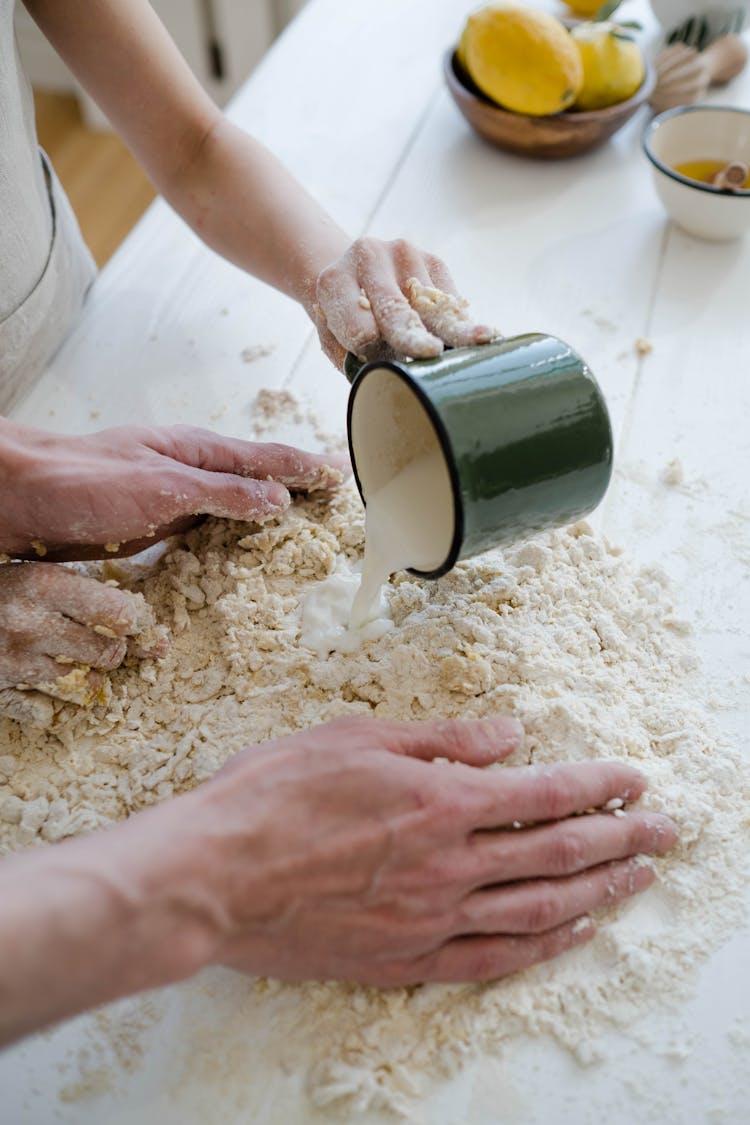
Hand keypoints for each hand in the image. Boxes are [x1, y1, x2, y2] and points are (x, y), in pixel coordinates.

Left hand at [0, 420, 347, 560]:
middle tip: (332, 498)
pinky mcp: (147, 521)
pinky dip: (231, 533)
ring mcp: (167, 495)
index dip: (307, 469)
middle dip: (295, 486)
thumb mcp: (161, 488)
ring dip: (266, 510)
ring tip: (298, 521)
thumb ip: (222, 492)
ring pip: (231, 502)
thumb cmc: (82, 484)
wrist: (15, 496)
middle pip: (254, 477)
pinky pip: (204, 525)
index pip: (267, 459)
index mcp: (196, 451)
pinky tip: (235, 546)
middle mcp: (186, 470)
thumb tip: (279, 498)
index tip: (343, 477)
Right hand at [0, 563, 164, 722]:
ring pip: (82, 686)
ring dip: (84, 676)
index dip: (131, 620)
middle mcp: (29, 626)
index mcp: (43, 586)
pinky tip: (39, 683)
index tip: (125, 622)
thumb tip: (152, 635)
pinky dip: (50, 704)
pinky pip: (46, 713)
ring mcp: (13, 664)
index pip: (118, 612)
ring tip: (65, 658)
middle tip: (97, 642)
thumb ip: (91, 596)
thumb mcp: (40, 576)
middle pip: (107, 653)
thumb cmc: (1, 591)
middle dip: (112, 650)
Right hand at [165, 716, 676, 985]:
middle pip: (559, 852)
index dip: (598, 785)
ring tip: (638, 879)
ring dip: (599, 892)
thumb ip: (442, 738)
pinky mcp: (405, 959)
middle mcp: (449, 864)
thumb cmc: (273, 795)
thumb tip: (508, 734)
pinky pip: (493, 959)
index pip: (544, 792)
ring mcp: (430, 918)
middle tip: (665, 831)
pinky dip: (543, 947)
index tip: (634, 780)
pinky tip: (574, 934)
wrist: (212, 875)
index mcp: (439, 801)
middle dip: (621, 838)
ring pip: (539, 909)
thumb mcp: (357, 737)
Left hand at [312, 238, 497, 367]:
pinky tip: (481, 336)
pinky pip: (450, 299)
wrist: (352, 272)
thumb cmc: (345, 320)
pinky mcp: (433, 260)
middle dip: (412, 335)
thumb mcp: (334, 339)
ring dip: (454, 329)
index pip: (358, 327)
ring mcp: (404, 254)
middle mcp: (368, 258)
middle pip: (393, 309)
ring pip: (431, 304)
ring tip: (484, 339)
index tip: (379, 364)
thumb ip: (352, 359)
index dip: (371, 352)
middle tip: (430, 353)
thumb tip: (391, 381)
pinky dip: (462, 322)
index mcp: (333, 282)